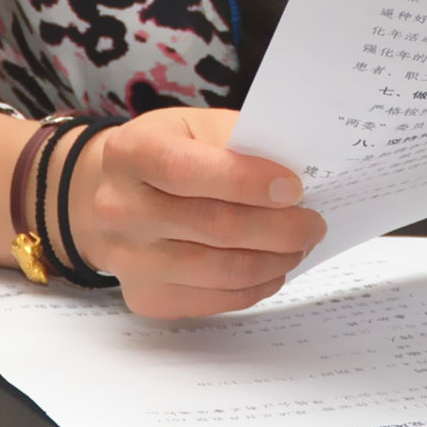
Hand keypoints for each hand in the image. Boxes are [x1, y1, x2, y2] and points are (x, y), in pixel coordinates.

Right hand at [68, 106, 324, 318]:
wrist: (112, 194)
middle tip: (314, 223)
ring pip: (218, 271)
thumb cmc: (172, 152)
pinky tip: (273, 267)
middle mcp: (120, 209)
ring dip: (273, 261)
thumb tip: (299, 174)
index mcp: (132, 153)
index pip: (187, 171)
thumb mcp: (197, 127)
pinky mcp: (145, 297)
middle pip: (213, 227)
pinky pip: (213, 300)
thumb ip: (241, 143)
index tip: (295, 188)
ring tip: (300, 246)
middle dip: (278, 228)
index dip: (246, 181)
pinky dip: (254, 287)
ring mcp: (128, 260)